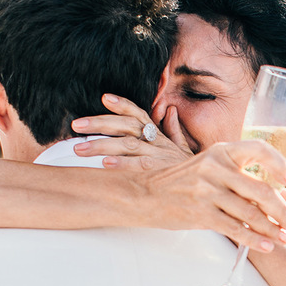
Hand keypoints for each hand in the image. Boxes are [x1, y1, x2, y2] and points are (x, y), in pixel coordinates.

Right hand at [71, 93, 285, 251]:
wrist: (145, 194)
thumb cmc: (185, 183)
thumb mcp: (211, 169)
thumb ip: (243, 179)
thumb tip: (283, 196)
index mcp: (222, 152)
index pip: (259, 150)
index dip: (278, 165)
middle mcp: (215, 167)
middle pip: (260, 190)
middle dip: (282, 211)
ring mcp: (207, 190)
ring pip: (250, 212)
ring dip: (271, 228)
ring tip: (284, 239)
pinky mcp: (200, 212)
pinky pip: (234, 228)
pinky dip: (253, 239)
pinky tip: (266, 246)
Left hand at [72, 93, 191, 169]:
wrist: (209, 187)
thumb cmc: (190, 171)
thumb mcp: (183, 149)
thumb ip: (173, 130)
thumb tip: (170, 110)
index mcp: (160, 137)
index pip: (140, 115)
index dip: (123, 105)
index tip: (104, 98)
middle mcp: (158, 143)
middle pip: (127, 127)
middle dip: (100, 123)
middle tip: (76, 125)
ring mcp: (159, 157)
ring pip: (128, 145)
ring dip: (102, 145)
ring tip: (78, 148)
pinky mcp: (161, 173)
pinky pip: (139, 166)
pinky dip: (122, 164)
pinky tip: (104, 164)